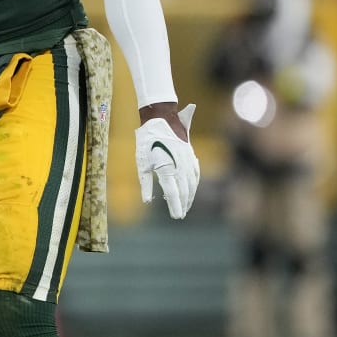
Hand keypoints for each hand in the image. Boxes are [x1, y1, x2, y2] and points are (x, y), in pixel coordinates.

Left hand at [136, 103, 199, 218]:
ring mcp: (187, 161)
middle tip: (180, 216)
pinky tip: (192, 190)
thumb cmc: (147, 142)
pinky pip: (195, 173)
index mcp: (166, 168)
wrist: (161, 119)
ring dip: (190, 196)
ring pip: (192, 183)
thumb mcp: (141, 163)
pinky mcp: (190, 155)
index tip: (176, 217)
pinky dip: (194, 184)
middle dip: (183, 204)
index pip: (173, 193)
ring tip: (186, 207)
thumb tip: (146, 201)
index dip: (175, 206)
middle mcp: (179, 166)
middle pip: (184, 190)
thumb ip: (145, 183)